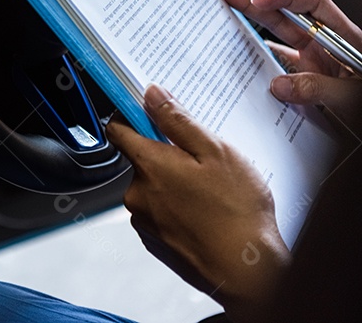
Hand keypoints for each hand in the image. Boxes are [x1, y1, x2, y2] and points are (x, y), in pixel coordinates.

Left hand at [106, 85, 288, 322]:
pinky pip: (161, 213)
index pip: (118, 129)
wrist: (247, 272)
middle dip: (168, 157)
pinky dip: (178, 209)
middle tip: (202, 163)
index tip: (147, 113)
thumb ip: (178, 120)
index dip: (132, 116)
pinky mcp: (155, 241)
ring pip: (154, 189)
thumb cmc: (237, 212)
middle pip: (142, 160)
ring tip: (211, 194)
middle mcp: (137, 193)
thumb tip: (151, 95)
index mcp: (148, 165)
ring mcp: (144, 220)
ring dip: (174, 185)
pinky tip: (205, 214)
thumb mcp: (215, 151)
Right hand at [214, 0, 360, 121]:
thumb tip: (278, 85)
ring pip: (278, 40)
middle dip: (253, 1)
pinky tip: (243, 62)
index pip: (311, 3)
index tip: (258, 0)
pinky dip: (261, 65)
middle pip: (285, 16)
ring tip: (223, 18)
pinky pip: (280, 67)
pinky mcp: (308, 81)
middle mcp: (326, 47)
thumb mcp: (354, 96)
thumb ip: (319, 89)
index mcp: (344, 38)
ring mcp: (316, 64)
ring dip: (251, 30)